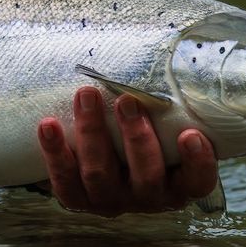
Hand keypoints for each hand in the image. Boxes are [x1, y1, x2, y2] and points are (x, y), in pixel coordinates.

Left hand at [36, 86, 216, 216]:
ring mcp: (112, 201)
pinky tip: (48, 125)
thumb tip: (172, 45)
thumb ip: (174, 103)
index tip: (191, 134)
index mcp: (179, 184)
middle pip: (146, 177)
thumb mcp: (169, 124)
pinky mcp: (79, 200)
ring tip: (86, 95)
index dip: (197, 162)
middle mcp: (148, 198)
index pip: (197, 181)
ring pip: (100, 175)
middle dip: (135, 138)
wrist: (110, 163)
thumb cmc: (151, 132)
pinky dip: (55, 153)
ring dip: (92, 134)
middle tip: (127, 100)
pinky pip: (64, 182)